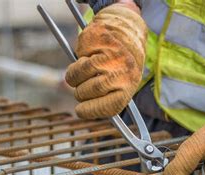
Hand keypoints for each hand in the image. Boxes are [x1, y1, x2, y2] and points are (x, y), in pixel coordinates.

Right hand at [65, 3, 146, 119]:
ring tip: (79, 73)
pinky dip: (79, 55)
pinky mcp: (100, 37)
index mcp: (129, 86)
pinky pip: (79, 52)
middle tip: (80, 88)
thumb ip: (105, 99)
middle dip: (80, 92)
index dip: (89, 111)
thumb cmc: (121, 66)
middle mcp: (123, 70)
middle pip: (90, 90)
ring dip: (74, 75)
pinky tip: (88, 53)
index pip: (108, 107)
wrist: (128, 33)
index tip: (79, 110)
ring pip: (81, 71)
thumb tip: (83, 111)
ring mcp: (112, 52)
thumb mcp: (121, 85)